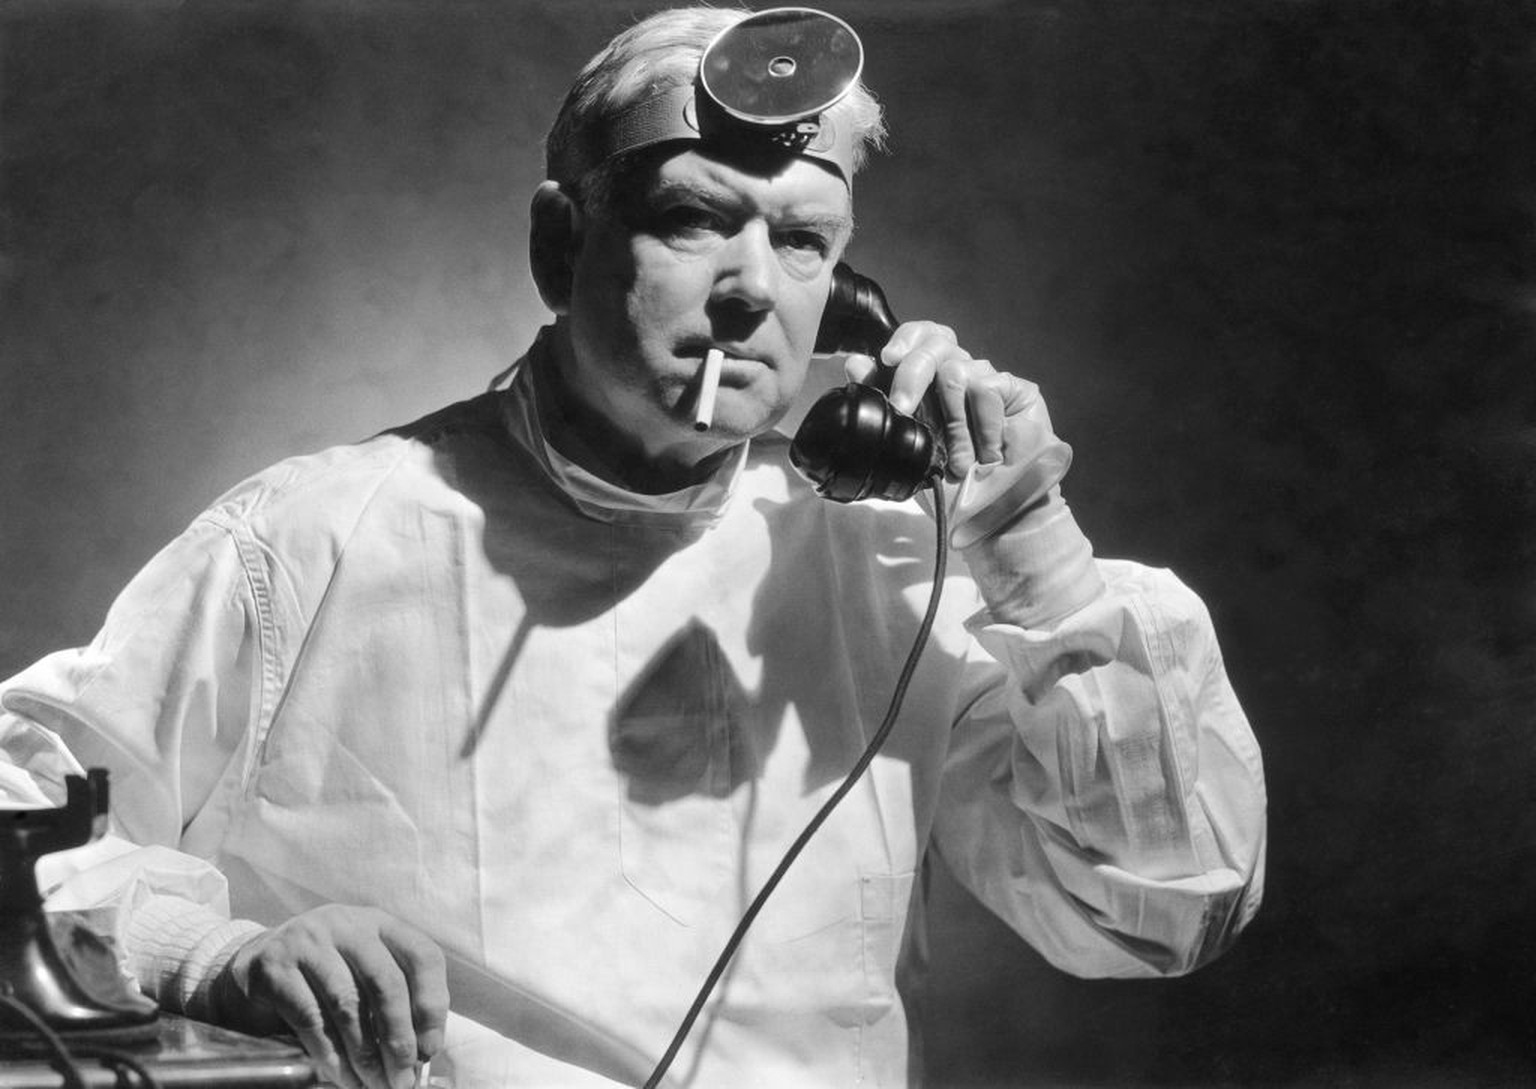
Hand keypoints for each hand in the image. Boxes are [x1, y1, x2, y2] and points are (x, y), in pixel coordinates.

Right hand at [209, 905, 448, 1088]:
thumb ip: (390, 1004)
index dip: (431, 1006)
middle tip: (402, 1078)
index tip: (430, 1049)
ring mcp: (308, 941)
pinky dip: (329, 1053)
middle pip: (386, 982)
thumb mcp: (360, 976)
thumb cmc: (320, 980)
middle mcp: (347, 924)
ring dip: (365, 1053)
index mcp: (379, 924)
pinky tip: (340, 1076)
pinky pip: (309, 1017)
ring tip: (373, 1083)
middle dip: (398, 1038)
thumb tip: (421, 1054)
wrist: (248, 970)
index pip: (422, 957)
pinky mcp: (274, 967)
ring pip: (347, 1003)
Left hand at [844, 320, 1039, 479]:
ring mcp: (988, 376)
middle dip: (912, 376)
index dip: (905, 338)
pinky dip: (983, 427)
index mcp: (932, 377)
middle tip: (903, 408)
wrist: (995, 506)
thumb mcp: (908, 443)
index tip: (887, 359)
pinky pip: (987, 390)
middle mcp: (959, 369)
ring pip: (956, 372)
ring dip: (952, 423)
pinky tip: (987, 455)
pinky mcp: (1016, 388)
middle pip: (934, 345)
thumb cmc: (950, 474)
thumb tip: (855, 364)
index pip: (920, 335)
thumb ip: (884, 403)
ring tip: (960, 463)